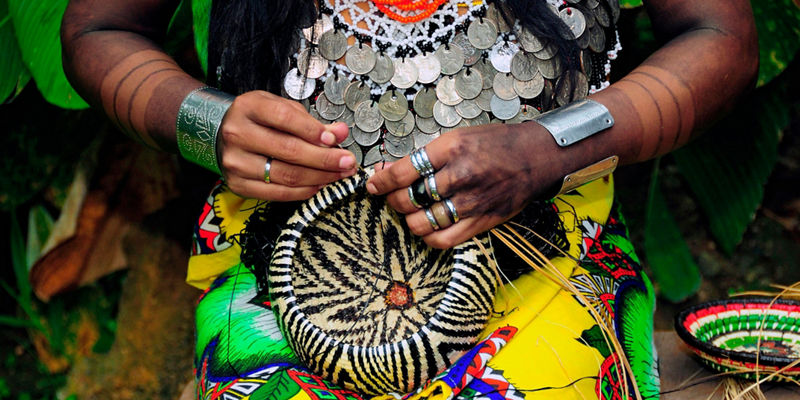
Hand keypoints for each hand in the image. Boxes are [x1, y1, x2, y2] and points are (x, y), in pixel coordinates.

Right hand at [217, 91, 356, 200]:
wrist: (219, 133)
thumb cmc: (256, 119)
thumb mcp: (280, 108)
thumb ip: (310, 121)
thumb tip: (340, 132)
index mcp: (249, 107)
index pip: (284, 117)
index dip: (312, 130)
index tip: (335, 139)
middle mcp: (238, 134)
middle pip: (288, 150)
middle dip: (324, 158)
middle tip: (347, 162)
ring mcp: (236, 162)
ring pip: (286, 175)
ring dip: (319, 177)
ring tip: (338, 174)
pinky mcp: (238, 184)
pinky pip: (277, 193)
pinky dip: (303, 191)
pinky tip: (319, 185)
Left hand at [366, 122, 571, 248]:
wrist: (536, 156)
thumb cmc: (496, 144)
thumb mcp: (458, 137)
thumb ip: (426, 156)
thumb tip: (390, 170)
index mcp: (451, 149)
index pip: (403, 171)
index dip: (381, 182)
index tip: (373, 185)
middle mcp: (460, 175)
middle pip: (409, 198)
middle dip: (393, 201)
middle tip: (393, 198)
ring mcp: (471, 201)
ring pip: (422, 222)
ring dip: (409, 220)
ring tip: (410, 213)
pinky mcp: (482, 221)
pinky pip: (444, 239)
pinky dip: (428, 237)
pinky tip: (427, 228)